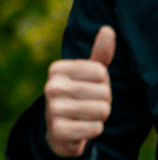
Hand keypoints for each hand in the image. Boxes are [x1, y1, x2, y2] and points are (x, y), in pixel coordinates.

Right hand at [44, 25, 115, 157]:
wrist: (59, 130)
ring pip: (102, 111)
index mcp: (57, 69)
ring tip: (84, 116)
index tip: (88, 87)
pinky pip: (95, 128)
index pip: (101, 72)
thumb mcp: (87, 75)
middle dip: (103, 102)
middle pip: (104, 93)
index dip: (102, 82)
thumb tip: (108, 29)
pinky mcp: (58, 130)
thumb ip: (99, 54)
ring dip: (100, 117)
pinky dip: (93, 130)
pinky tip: (80, 128)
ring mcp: (53, 109)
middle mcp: (51, 86)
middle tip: (87, 104)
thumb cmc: (78, 96)